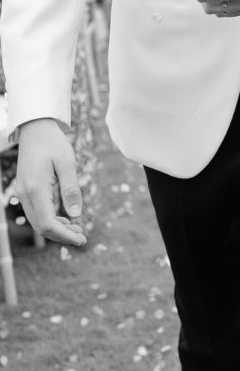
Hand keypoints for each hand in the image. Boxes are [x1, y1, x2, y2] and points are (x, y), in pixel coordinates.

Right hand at [11, 118, 84, 245]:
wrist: (35, 131)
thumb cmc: (53, 144)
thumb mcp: (67, 164)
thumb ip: (71, 190)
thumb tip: (76, 215)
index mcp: (35, 189)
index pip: (48, 223)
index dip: (65, 235)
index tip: (82, 239)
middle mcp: (26, 195)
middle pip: (42, 226)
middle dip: (62, 235)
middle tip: (83, 236)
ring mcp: (24, 194)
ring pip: (38, 221)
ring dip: (57, 228)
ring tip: (78, 229)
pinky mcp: (27, 191)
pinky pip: (38, 212)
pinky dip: (51, 219)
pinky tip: (67, 218)